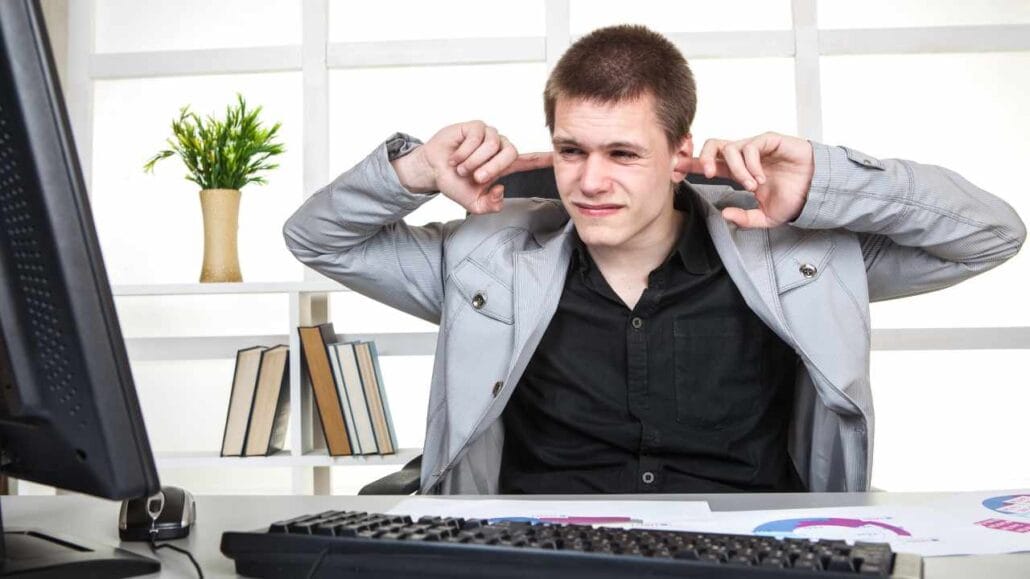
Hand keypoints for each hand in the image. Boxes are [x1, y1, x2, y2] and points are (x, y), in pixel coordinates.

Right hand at [391, 120, 551, 214]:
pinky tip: (455, 156)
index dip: (542, 159)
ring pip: (492, 146)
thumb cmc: (455, 183)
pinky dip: (464, 152)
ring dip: (474, 161)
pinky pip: (476, 138)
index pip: (529, 161)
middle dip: (492, 168)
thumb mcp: (473, 204)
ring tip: (462, 168)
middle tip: (476, 178)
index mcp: (503, 166)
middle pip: (511, 154)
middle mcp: (499, 148)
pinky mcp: (475, 127)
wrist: (433, 171)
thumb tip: (500, 190)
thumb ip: (490, 205)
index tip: (558, 155)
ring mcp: (488, 136)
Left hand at [689, 132, 813, 228]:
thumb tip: (725, 214)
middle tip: (707, 174)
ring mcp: (756, 147)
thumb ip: (745, 218)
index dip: (691, 164)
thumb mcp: (766, 217)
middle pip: (713, 145)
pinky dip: (751, 164)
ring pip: (730, 148)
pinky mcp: (770, 140)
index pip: (709, 164)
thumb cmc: (794, 198)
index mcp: (738, 171)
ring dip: (738, 169)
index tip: (676, 169)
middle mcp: (744, 156)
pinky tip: (760, 177)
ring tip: (752, 185)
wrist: (817, 191)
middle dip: (703, 157)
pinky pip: (751, 146)